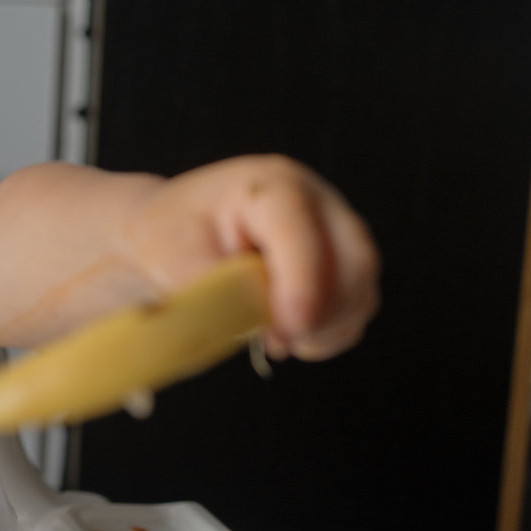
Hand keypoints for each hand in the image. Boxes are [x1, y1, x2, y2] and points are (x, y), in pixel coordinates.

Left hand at [118, 154, 379, 360]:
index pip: (299, 232)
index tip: (289, 328)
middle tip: (277, 343)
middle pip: (353, 258)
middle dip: (322, 312)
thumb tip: (259, 321)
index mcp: (266, 187)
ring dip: (327, 327)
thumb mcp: (170, 258)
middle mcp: (314, 201)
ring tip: (276, 341)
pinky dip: (331, 332)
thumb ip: (216, 288)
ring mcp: (334, 230)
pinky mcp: (341, 261)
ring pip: (360, 286)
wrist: (173, 235)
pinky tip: (291, 338)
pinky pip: (357, 304)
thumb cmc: (169, 238)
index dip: (301, 284)